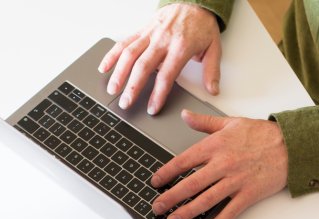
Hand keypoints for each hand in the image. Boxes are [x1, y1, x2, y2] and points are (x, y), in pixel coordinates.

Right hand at [98, 4, 221, 114]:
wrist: (193, 1)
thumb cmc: (202, 26)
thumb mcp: (214, 47)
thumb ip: (212, 70)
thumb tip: (213, 90)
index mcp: (181, 46)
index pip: (167, 74)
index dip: (158, 93)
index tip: (152, 108)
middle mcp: (163, 39)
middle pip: (143, 66)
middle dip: (133, 87)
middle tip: (126, 103)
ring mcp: (150, 33)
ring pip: (130, 53)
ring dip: (119, 72)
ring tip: (113, 89)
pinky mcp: (142, 29)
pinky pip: (124, 41)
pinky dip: (112, 54)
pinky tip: (104, 67)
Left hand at [151, 110, 288, 218]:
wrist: (291, 145)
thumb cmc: (262, 134)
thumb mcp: (231, 123)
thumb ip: (205, 122)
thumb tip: (185, 116)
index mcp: (215, 146)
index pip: (184, 161)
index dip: (167, 173)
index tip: (156, 182)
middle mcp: (223, 164)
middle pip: (190, 184)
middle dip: (171, 198)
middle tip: (157, 207)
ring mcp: (235, 181)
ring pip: (206, 200)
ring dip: (187, 212)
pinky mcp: (249, 194)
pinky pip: (230, 212)